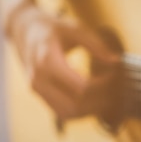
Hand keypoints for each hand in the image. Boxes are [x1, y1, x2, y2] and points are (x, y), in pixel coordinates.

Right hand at [7, 5, 121, 120]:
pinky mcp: (40, 95)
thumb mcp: (75, 29)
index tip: (114, 76)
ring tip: (107, 98)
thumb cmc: (52, 28)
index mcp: (47, 61)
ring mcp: (37, 90)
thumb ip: (96, 45)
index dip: (101, 86)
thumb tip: (117, 61)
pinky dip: (80, 111)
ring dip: (90, 110)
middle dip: (98, 102)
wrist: (23, 30)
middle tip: (115, 91)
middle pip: (75, 104)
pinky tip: (95, 101)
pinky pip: (62, 112)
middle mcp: (39, 79)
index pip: (80, 86)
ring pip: (68, 113)